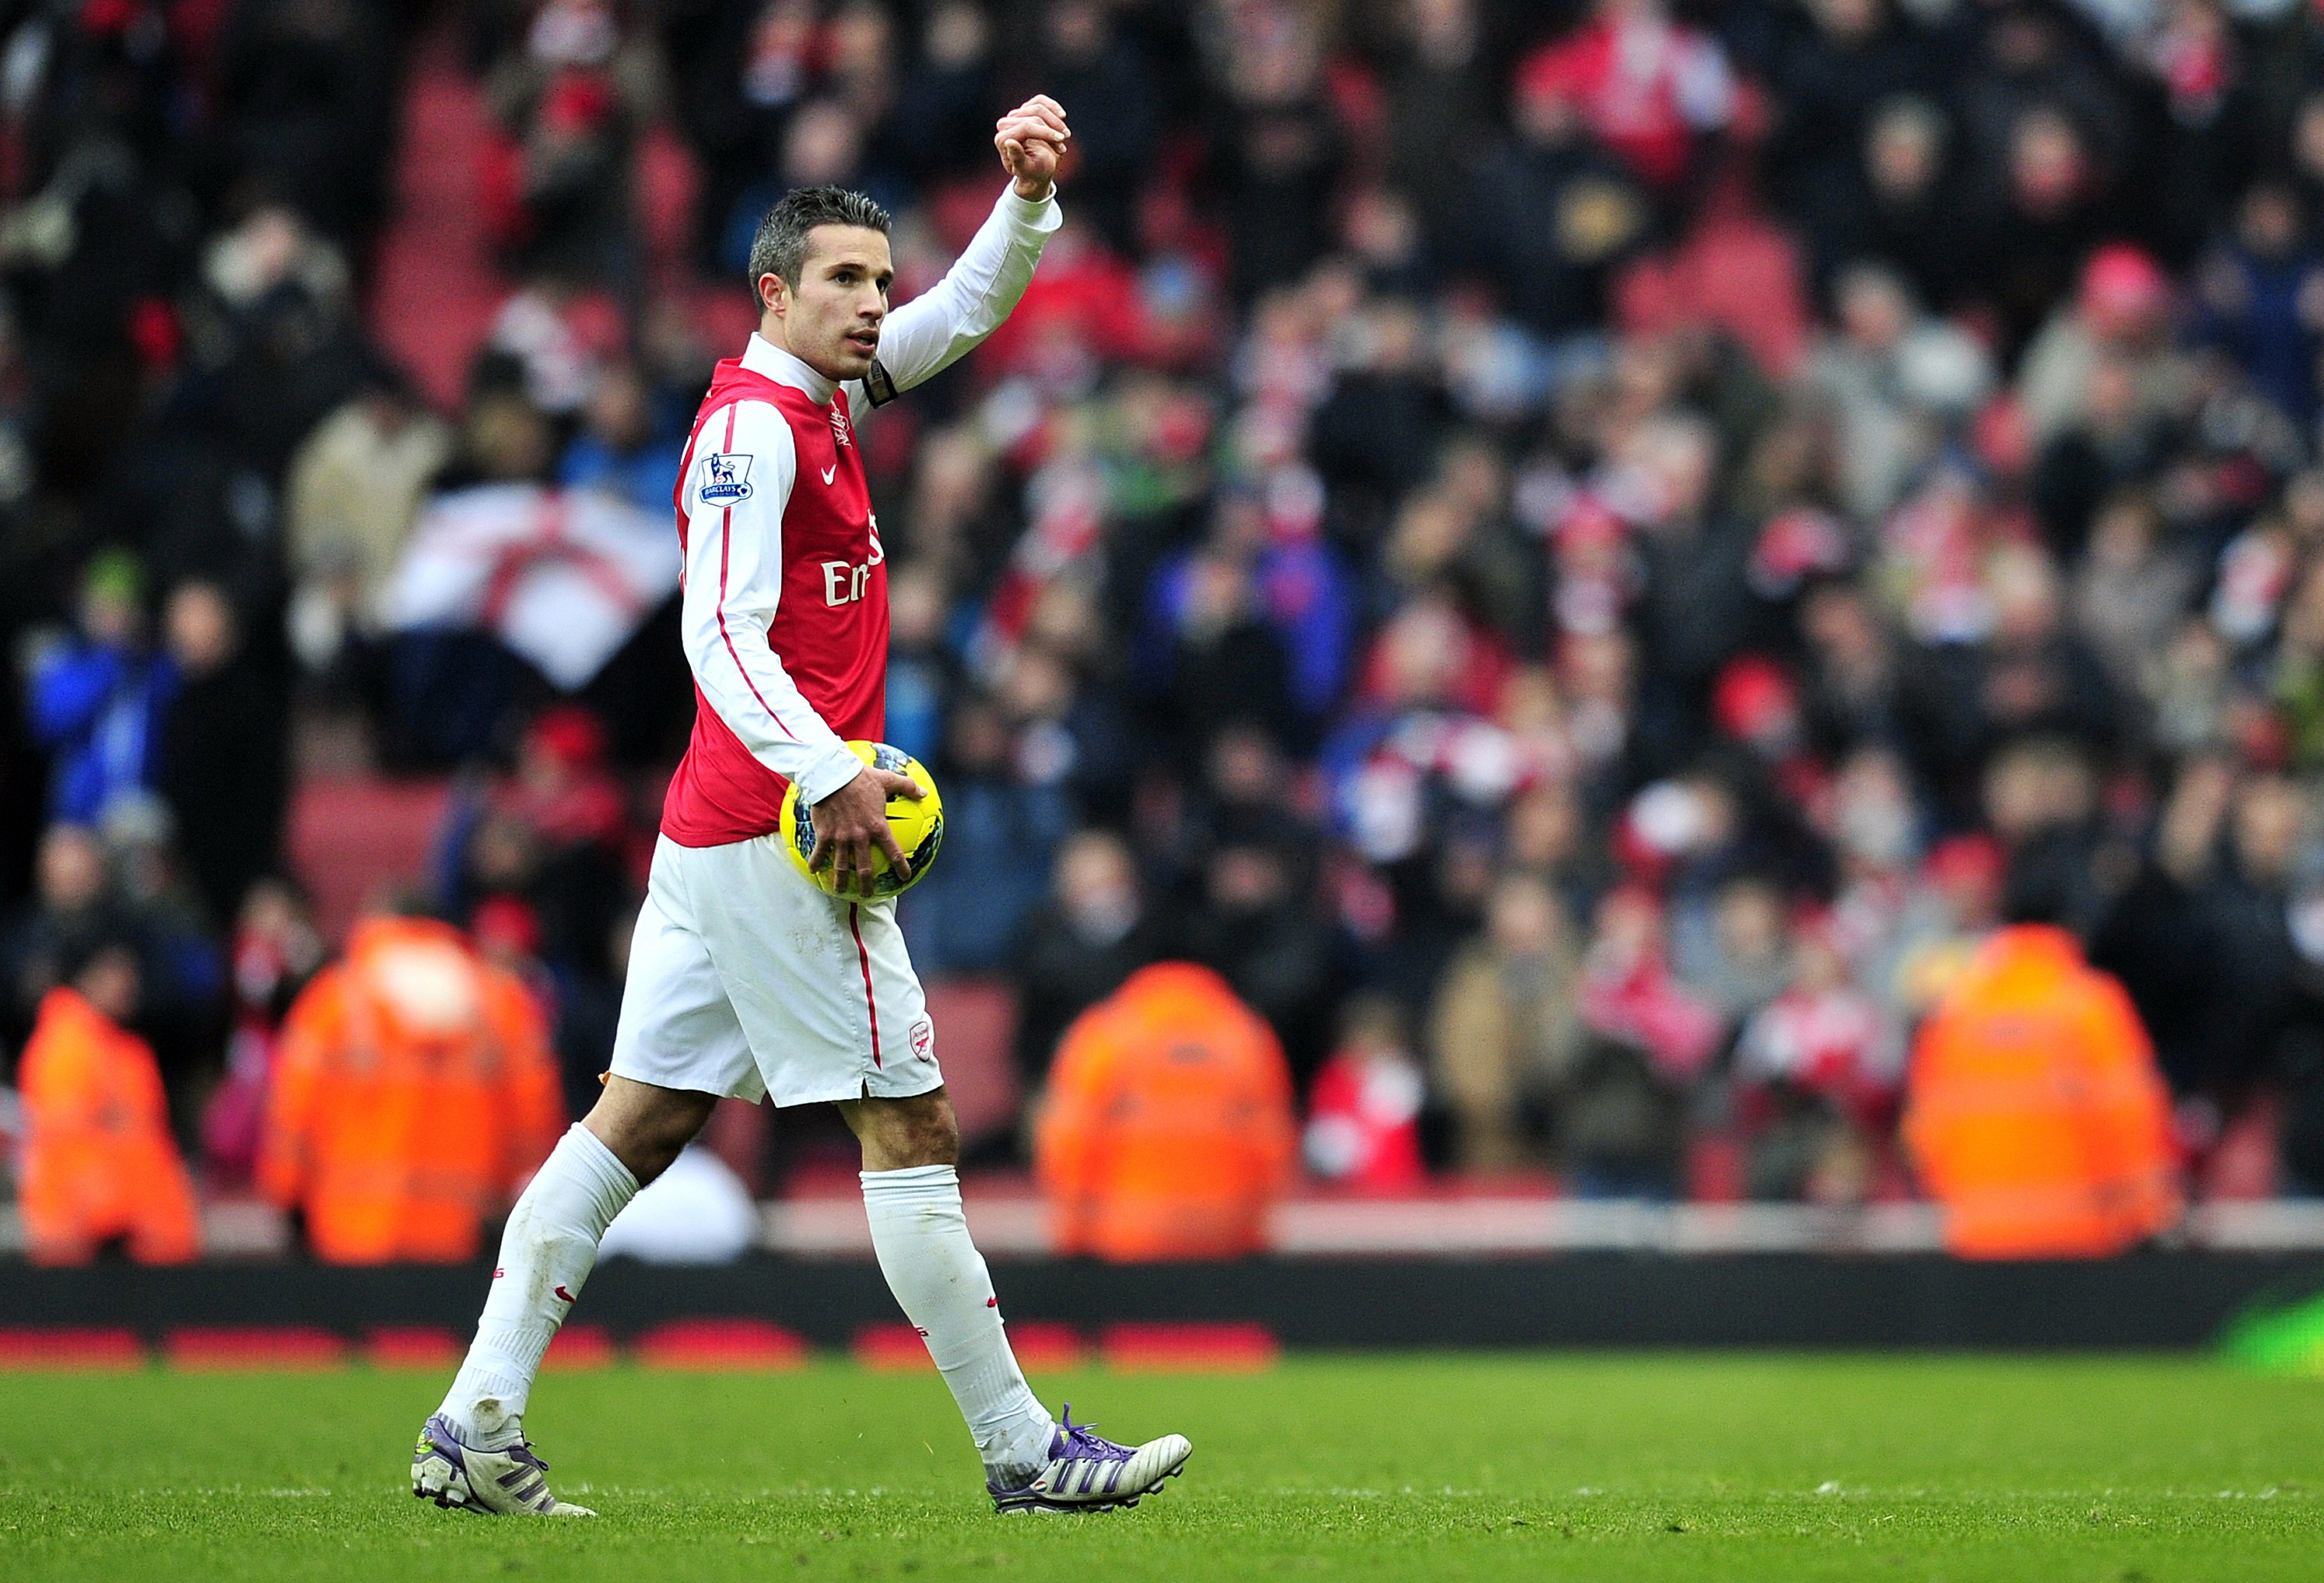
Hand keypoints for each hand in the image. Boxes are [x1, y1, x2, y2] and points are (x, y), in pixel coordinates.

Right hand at [808, 766, 925, 896]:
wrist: (831, 774)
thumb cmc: (860, 777)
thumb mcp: (887, 779)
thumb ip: (907, 786)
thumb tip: (924, 793)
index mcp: (877, 827)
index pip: (893, 852)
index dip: (901, 867)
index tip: (905, 877)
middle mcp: (859, 837)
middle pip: (864, 869)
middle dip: (866, 885)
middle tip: (868, 895)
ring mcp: (841, 838)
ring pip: (841, 867)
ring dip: (841, 881)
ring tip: (840, 891)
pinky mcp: (824, 834)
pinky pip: (819, 853)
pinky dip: (816, 863)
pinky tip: (814, 870)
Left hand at [996, 95, 1068, 200]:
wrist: (1037, 170)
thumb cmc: (1032, 172)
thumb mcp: (1027, 169)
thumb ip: (1017, 157)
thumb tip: (1009, 142)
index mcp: (1002, 139)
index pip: (1026, 127)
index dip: (1046, 132)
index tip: (1062, 140)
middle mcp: (1005, 125)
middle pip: (1034, 117)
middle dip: (1052, 130)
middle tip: (1063, 146)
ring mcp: (1015, 115)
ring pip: (1039, 107)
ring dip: (1056, 122)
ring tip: (1065, 137)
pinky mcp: (1024, 109)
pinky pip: (1040, 100)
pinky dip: (1053, 107)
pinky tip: (1062, 116)